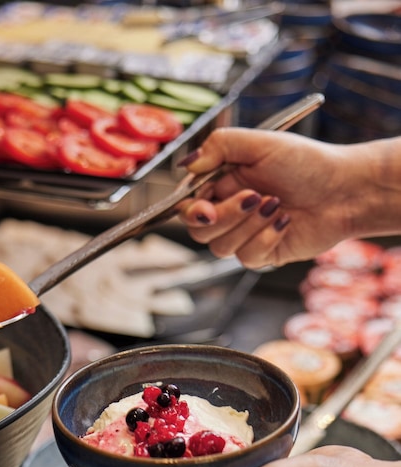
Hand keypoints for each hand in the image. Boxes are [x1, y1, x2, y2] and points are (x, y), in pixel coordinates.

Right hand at [177, 130, 374, 268]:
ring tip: (276, 204)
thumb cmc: (308, 163)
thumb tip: (187, 164)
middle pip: (200, 230)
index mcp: (223, 183)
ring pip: (220, 247)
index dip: (190, 210)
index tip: (204, 208)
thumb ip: (220, 146)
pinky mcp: (262, 254)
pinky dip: (266, 238)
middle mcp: (230, 210)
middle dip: (225, 216)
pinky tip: (285, 222)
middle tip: (254, 198)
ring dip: (249, 225)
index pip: (188, 204)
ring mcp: (245, 234)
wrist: (344, 190)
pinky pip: (247, 257)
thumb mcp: (261, 143)